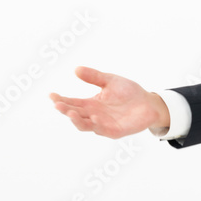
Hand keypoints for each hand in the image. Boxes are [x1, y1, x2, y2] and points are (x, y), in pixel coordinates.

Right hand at [49, 66, 169, 138]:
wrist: (149, 102)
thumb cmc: (129, 92)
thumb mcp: (110, 81)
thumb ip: (94, 76)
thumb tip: (76, 69)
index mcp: (91, 103)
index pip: (72, 103)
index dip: (61, 100)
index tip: (51, 95)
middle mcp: (94, 115)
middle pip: (75, 114)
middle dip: (65, 110)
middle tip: (57, 104)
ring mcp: (103, 124)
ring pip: (85, 125)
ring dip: (76, 120)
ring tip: (69, 112)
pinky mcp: (114, 131)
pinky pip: (102, 130)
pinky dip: (97, 126)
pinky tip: (94, 118)